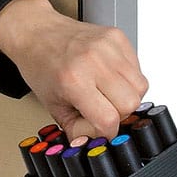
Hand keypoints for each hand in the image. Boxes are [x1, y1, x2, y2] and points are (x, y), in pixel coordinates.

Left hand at [0, 0, 146, 139]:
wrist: (35, 32)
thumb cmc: (40, 64)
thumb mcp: (52, 105)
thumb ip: (76, 130)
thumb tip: (93, 144)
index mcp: (73, 79)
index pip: (109, 119)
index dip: (106, 131)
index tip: (99, 128)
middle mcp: (93, 60)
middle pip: (131, 103)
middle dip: (119, 113)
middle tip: (101, 106)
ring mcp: (107, 46)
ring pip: (140, 86)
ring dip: (127, 94)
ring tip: (105, 90)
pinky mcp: (117, 36)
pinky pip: (137, 67)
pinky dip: (127, 76)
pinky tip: (108, 75)